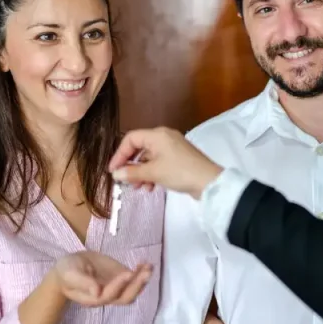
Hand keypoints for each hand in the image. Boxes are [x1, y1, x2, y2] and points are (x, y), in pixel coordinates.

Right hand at [52, 250, 151, 306]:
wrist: (70, 267)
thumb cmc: (67, 271)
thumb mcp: (70, 274)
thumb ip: (82, 282)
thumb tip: (96, 291)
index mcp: (92, 298)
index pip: (108, 295)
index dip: (119, 285)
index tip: (128, 273)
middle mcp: (106, 296)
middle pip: (125, 298)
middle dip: (137, 286)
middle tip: (146, 272)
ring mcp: (115, 288)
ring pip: (132, 291)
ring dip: (142, 280)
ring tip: (149, 267)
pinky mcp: (120, 279)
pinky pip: (133, 280)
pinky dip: (141, 273)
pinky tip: (146, 264)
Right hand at [108, 127, 222, 198]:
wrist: (209, 182)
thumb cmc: (179, 172)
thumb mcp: (153, 173)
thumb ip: (132, 172)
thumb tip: (116, 174)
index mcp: (157, 135)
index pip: (131, 139)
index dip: (119, 154)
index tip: (113, 170)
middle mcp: (164, 137)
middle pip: (140, 149)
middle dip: (131, 166)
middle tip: (125, 181)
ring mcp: (173, 148)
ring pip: (149, 158)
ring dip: (141, 173)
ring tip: (139, 188)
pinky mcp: (179, 159)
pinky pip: (159, 164)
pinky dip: (153, 174)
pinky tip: (151, 188)